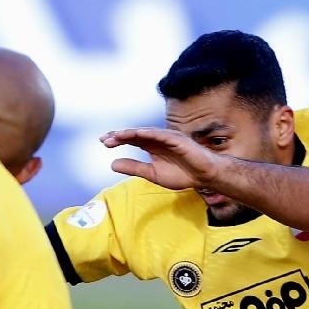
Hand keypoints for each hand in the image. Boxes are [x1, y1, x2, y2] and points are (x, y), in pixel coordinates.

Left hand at [101, 127, 224, 192]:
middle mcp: (157, 139)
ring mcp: (167, 137)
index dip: (117, 140)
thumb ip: (134, 168)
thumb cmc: (182, 174)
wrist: (204, 176)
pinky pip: (161, 134)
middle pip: (135, 134)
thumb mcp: (152, 174)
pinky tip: (137, 134)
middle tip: (105, 139)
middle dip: (120, 136)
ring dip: (131, 133)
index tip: (104, 143)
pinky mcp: (177, 139)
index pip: (131, 140)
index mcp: (151, 146)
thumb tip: (112, 164)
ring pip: (145, 132)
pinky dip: (148, 133)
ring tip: (117, 136)